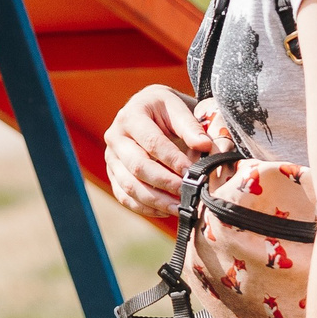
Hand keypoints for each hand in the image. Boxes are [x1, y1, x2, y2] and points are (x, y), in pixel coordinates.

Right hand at [105, 85, 220, 219]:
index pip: (151, 142)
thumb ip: (190, 126)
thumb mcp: (177, 108)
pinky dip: (146, 208)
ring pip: (129, 186)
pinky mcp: (113, 174)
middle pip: (137, 166)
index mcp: (130, 116)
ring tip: (181, 207)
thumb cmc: (165, 110)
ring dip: (156, 201)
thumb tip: (205, 146)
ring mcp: (111, 158)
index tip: (192, 173)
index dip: (173, 159)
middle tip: (188, 193)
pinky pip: (124, 197)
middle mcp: (115, 137)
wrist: (148, 111)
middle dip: (166, 183)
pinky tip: (167, 210)